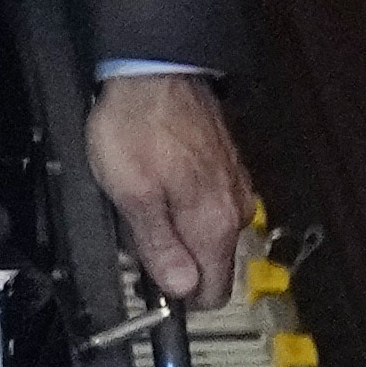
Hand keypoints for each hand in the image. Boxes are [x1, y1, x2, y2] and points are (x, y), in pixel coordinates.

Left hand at [80, 71, 252, 311]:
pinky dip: (181, 204)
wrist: (154, 71)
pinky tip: (155, 182)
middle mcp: (234, 210)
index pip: (213, 294)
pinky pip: (206, 205)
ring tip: (140, 201)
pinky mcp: (225, 168)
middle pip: (209, 264)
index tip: (151, 282)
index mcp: (214, 225)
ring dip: (174, 230)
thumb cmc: (138, 126)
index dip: (179, 295)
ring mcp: (234, 187)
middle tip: (134, 235)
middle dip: (173, 260)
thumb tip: (179, 289)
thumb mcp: (130, 194)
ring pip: (205, 234)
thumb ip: (157, 247)